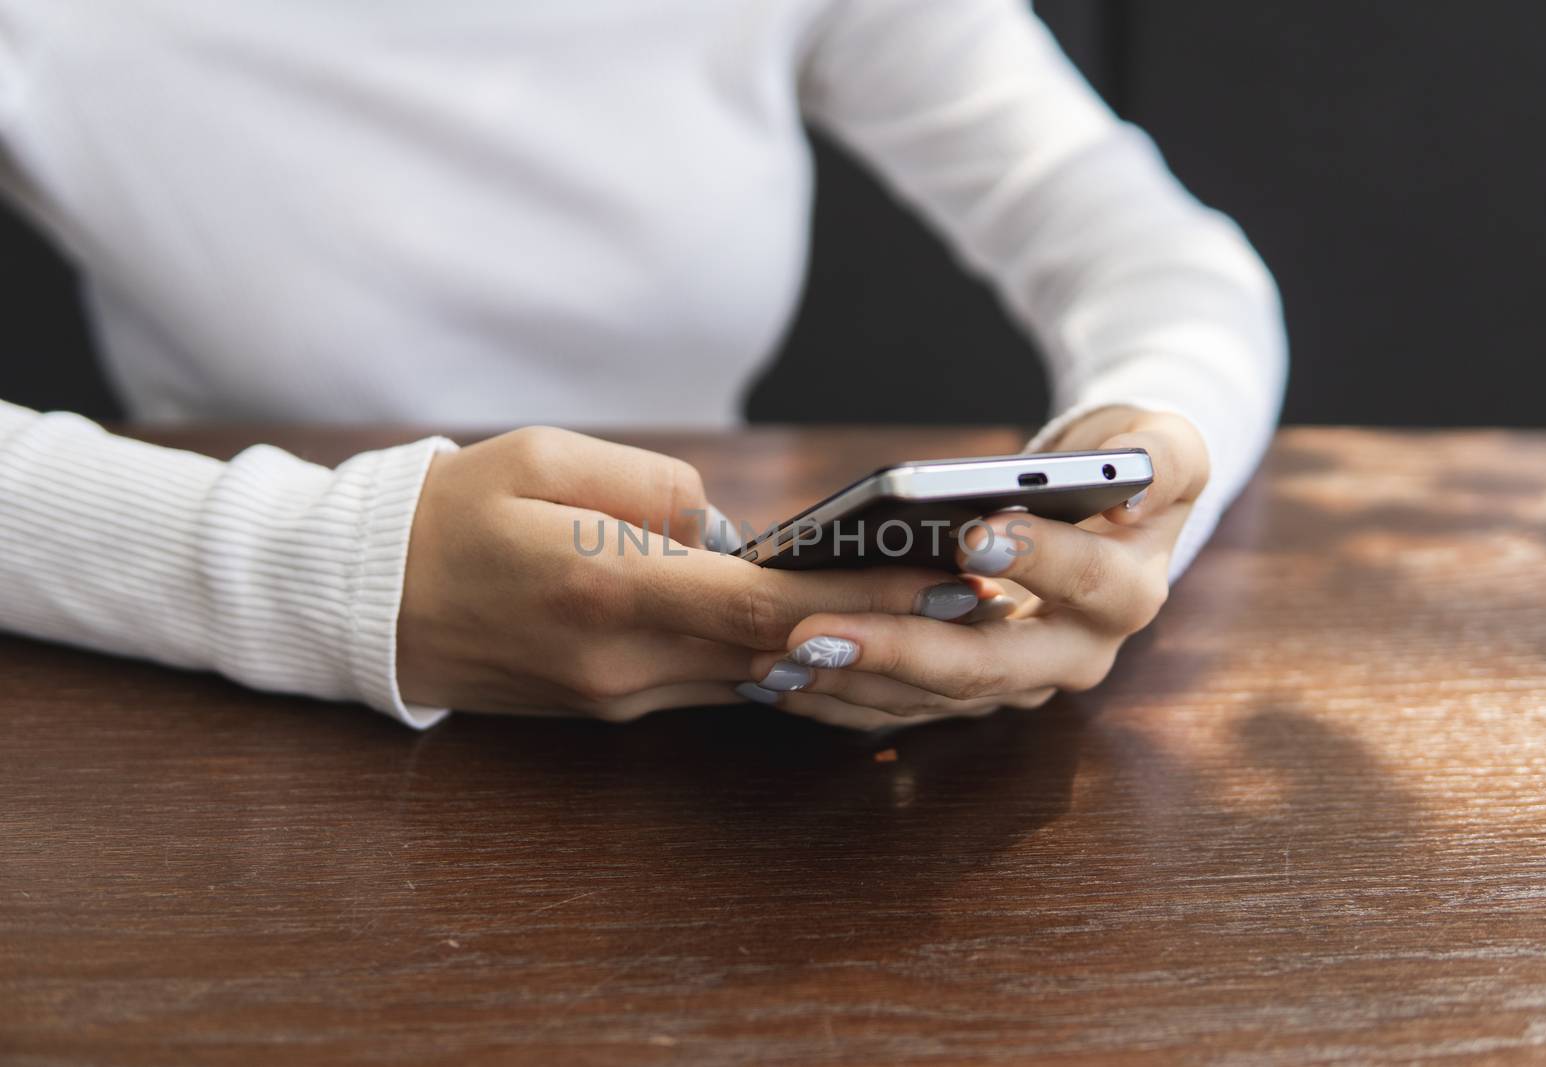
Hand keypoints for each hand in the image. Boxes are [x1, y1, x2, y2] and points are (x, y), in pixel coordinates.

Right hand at [397, 427, 963, 719]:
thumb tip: (724, 526)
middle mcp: (623, 663)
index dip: (862, 598)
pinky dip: (777, 666)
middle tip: (967, 600)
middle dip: (877, 630)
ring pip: (752, 680)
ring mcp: (618, 697)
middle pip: (776, 654)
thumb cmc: (450, 512)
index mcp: (606, 592)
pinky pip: (716, 688)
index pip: (763, 607)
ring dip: (836, 654)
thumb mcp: (543, 457)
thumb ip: (652, 487)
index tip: (941, 583)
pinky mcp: (612, 705)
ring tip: (921, 618)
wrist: (366, 600)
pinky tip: (831, 641)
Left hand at [741, 407, 1209, 727]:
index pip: (1086, 583)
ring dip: (853, 679)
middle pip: (988, 665)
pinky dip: (840, 690)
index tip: (972, 532)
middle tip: (816, 630)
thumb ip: (1164, 459)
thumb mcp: (1170, 446)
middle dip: (900, 649)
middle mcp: (1074, 654)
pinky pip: (900, 700)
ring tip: (777, 650)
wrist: (1110, 513)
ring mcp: (1016, 679)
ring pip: (932, 695)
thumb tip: (1136, 480)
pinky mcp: (967, 686)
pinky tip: (774, 671)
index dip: (1034, 560)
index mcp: (1127, 594)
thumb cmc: (1128, 469)